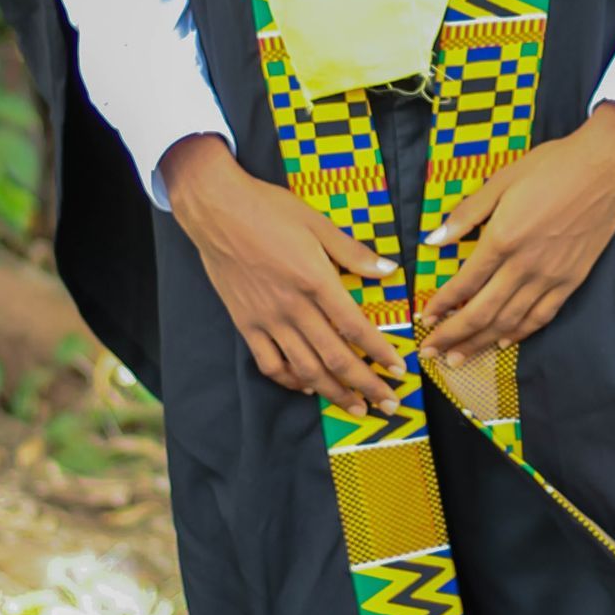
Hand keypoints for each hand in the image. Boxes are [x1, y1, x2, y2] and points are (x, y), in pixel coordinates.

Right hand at [160, 133, 404, 411]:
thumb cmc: (267, 209)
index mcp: (315, 281)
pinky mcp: (245, 324)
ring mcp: (267, 319)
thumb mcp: (317, 223)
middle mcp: (293, 307)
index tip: (399, 370)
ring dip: (334, 392)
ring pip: (305, 369)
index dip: (380, 353)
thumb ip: (353, 252)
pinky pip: (269, 364)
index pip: (355, 328)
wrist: (215, 210)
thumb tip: (388, 268)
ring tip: (355, 406)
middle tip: (388, 404)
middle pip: (335, 358)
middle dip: (366, 385)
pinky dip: (290, 381)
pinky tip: (307, 386)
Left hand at [417, 102, 614, 366]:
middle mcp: (524, 265)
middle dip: (453, 336)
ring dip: (481, 342)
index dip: (441, 305)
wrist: (606, 169)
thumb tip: (433, 240)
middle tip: (433, 353)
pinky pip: (541, 315)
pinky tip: (504, 342)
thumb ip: (466, 215)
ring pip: (510, 321)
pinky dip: (520, 332)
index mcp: (503, 239)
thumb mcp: (501, 181)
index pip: (464, 283)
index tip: (425, 318)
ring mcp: (550, 276)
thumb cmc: (552, 167)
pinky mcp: (571, 280)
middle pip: (482, 312)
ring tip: (459, 358)